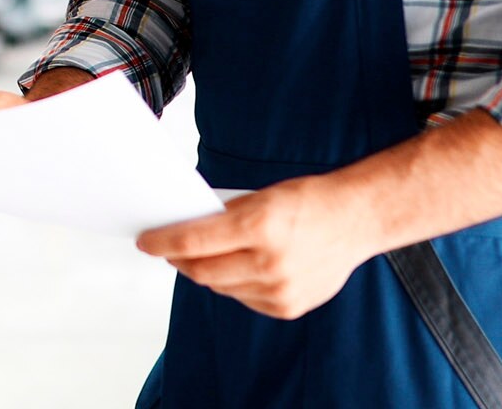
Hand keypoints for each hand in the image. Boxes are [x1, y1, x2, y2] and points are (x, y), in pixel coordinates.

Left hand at [135, 176, 377, 319]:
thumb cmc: (309, 201)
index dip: (162, 242)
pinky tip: (232, 269)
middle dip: (177, 260)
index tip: (145, 241)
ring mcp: (280, 289)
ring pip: (220, 287)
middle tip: (165, 250)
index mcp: (260, 225)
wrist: (356, 220)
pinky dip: (231, 284)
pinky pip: (243, 298)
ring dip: (203, 273)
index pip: (193, 241)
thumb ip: (223, 216)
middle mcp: (270, 262)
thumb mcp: (261, 196)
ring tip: (196, 258)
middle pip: (201, 271)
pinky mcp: (287, 307)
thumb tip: (184, 228)